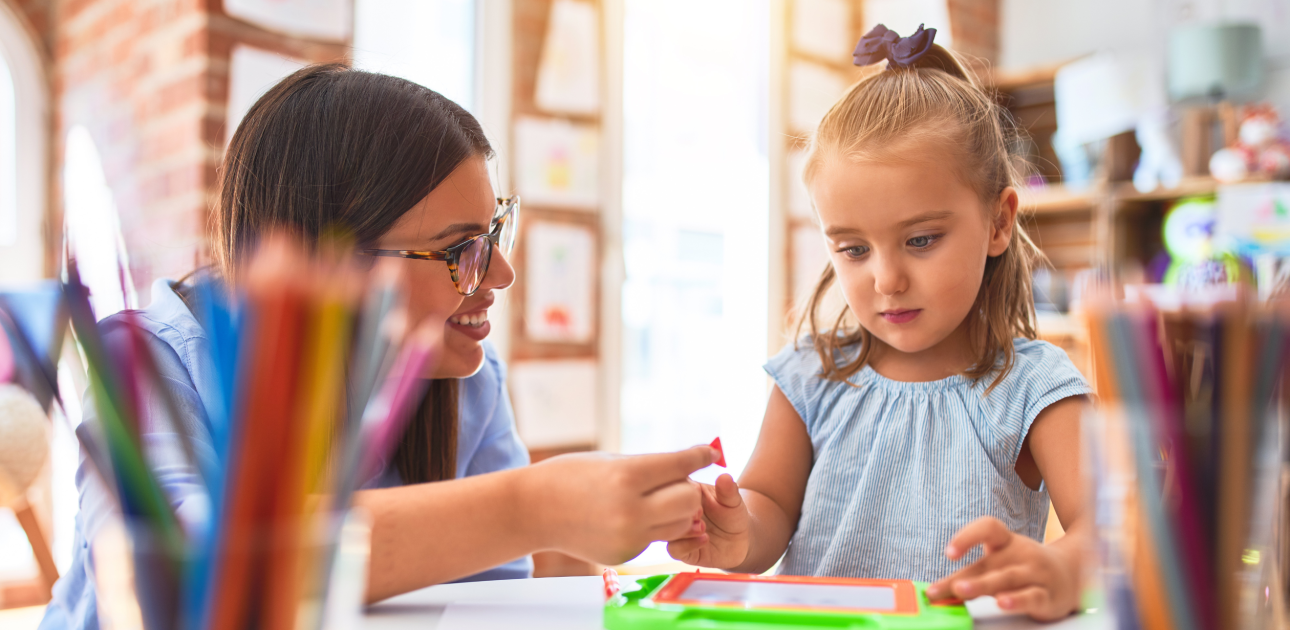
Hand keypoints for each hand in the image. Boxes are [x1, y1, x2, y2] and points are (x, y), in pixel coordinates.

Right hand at [521, 445, 718, 564]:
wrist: (532, 510)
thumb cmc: (570, 476)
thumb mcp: (611, 461)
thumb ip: (651, 466)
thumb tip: (691, 464)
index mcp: (627, 477)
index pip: (681, 465)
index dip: (700, 456)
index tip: (710, 453)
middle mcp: (630, 510)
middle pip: (689, 499)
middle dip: (687, 486)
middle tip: (674, 479)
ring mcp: (628, 537)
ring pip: (680, 524)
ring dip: (676, 509)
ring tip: (656, 498)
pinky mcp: (624, 555)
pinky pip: (656, 539)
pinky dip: (653, 526)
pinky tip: (633, 515)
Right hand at [666, 473, 750, 568]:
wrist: (740, 539)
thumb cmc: (732, 514)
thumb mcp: (733, 500)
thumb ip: (728, 490)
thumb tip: (725, 477)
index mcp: (683, 491)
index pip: (671, 484)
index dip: (680, 489)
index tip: (697, 493)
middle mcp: (675, 511)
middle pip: (662, 508)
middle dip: (679, 511)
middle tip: (699, 513)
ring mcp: (676, 531)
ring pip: (665, 530)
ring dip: (683, 529)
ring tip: (703, 527)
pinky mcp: (681, 550)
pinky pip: (674, 549)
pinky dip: (688, 545)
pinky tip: (705, 539)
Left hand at [926, 517, 1079, 620]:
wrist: (1074, 574)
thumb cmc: (1026, 567)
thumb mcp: (1002, 562)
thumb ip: (974, 574)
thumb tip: (940, 590)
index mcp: (1007, 542)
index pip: (988, 528)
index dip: (967, 536)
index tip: (949, 553)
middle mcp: (1021, 553)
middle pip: (989, 562)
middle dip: (963, 575)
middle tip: (939, 589)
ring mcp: (1035, 573)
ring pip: (1007, 578)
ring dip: (982, 585)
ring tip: (961, 591)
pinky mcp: (1047, 595)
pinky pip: (1031, 596)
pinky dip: (1016, 600)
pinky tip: (1001, 603)